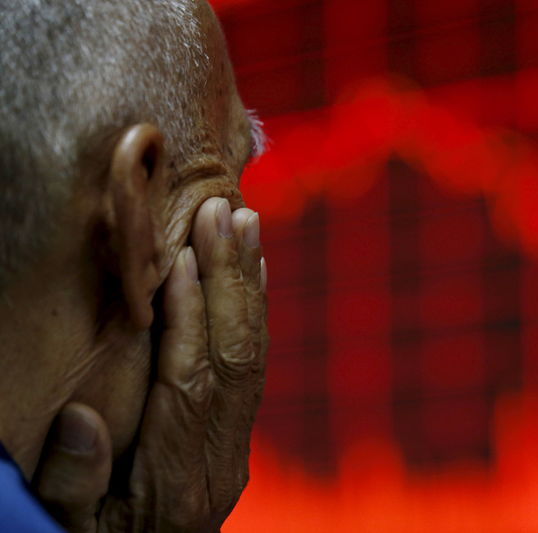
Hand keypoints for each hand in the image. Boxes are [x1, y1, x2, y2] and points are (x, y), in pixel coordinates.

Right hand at [33, 197, 267, 531]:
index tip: (183, 256)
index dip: (188, 316)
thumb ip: (70, 483)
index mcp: (176, 484)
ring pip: (252, 355)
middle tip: (227, 214)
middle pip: (234, 358)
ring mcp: (235, 449)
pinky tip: (254, 271)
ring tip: (246, 224)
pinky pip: (252, 366)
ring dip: (248, 285)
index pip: (190, 381)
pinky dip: (253, 313)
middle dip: (230, 280)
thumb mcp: (67, 530)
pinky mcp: (236, 438)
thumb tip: (83, 418)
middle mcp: (219, 462)